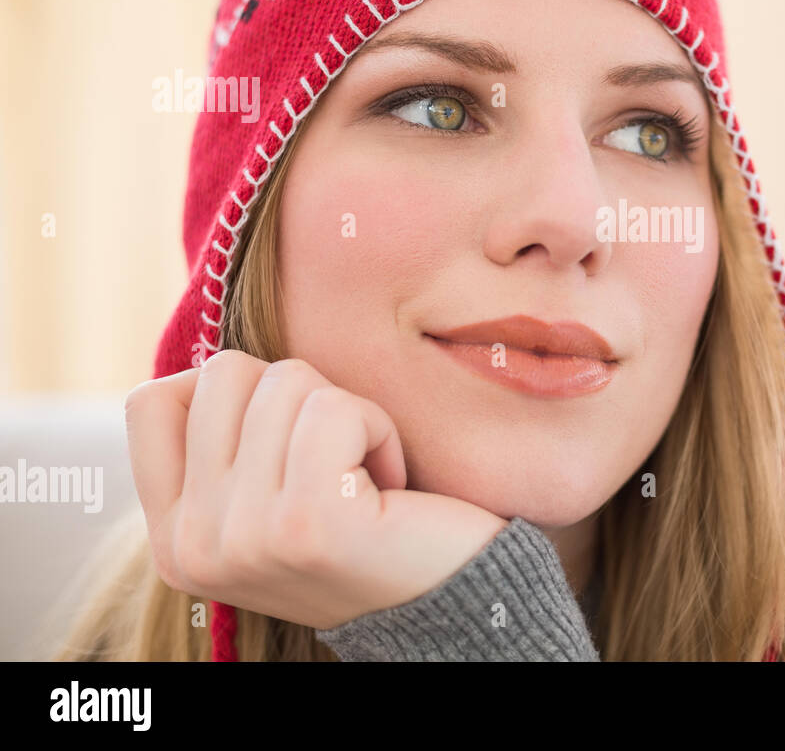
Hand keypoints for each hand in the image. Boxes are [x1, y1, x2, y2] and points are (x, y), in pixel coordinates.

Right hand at [124, 349, 509, 629]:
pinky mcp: (309, 522)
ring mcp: (246, 538)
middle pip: (223, 376)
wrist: (449, 600)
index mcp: (173, 540)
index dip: (223, 388)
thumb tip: (208, 370)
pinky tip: (391, 480)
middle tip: (334, 452)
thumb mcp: (268, 497)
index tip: (281, 431)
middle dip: (297, 392)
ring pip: (284, 381)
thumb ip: (223, 447)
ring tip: (364, 473)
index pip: (150, 403)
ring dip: (346, 410)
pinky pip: (333, 408)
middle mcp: (195, 547)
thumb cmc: (367, 525)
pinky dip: (378, 426)